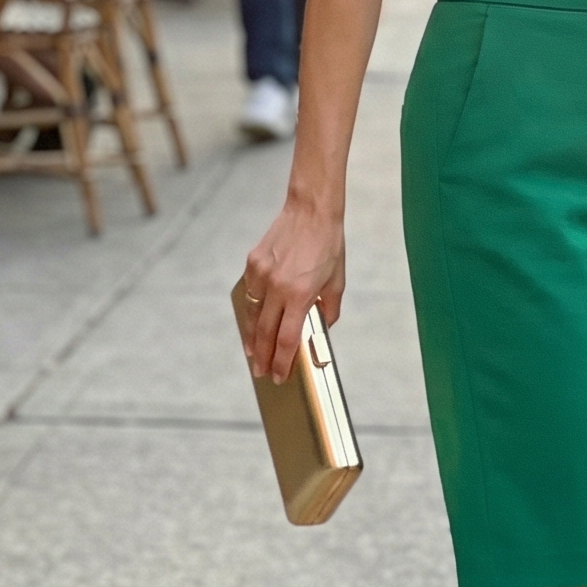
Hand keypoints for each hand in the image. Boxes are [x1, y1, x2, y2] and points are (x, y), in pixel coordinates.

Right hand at [239, 195, 344, 383]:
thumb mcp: (337, 282)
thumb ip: (329, 309)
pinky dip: (251, 311)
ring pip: (252, 316)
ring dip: (252, 338)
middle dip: (262, 357)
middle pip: (265, 334)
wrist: (311, 211)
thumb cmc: (328, 245)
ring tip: (253, 354)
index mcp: (300, 295)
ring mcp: (261, 275)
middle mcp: (277, 288)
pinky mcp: (252, 264)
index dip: (282, 362)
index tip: (279, 375)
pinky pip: (249, 294)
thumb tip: (320, 327)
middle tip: (261, 372)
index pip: (286, 340)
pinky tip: (253, 322)